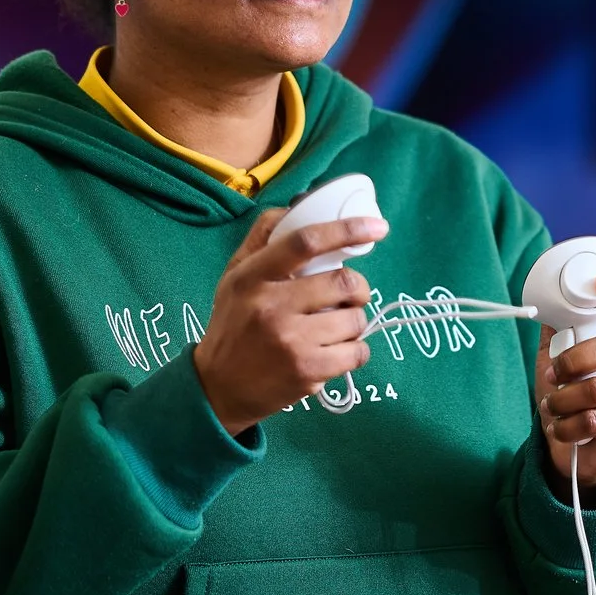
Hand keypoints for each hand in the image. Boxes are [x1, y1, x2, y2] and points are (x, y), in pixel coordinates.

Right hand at [189, 204, 387, 434]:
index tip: (377, 227)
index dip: (347, 230)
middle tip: (351, 294)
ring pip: (355, 319)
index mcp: (253, 276)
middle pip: (343, 282)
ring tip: (337, 326)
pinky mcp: (307, 372)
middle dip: (358, 287)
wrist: (218, 387)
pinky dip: (356, 349)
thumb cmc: (234, 323)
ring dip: (355, 320)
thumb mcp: (236, 275)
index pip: (306, 241)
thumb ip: (262, 239)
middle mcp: (271, 306)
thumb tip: (295, 207)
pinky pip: (357, 352)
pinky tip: (338, 350)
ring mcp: (291, 342)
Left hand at [535, 275, 595, 492]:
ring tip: (552, 405)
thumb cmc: (573, 397)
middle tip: (553, 372)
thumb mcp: (560, 356)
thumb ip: (560, 328)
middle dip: (572, 360)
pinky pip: (595, 421)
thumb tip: (547, 299)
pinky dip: (567, 426)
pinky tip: (562, 427)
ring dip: (562, 400)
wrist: (576, 450)